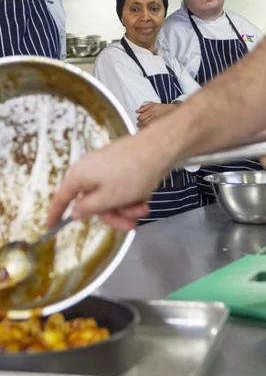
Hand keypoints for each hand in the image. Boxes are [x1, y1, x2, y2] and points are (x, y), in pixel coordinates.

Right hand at [46, 125, 172, 230]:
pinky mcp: (120, 164)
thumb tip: (74, 211)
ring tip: (143, 208)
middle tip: (130, 225)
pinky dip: (131, 195)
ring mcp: (105, 165)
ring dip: (126, 207)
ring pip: (110, 196)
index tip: (50, 227)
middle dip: (113, 215)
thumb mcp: (107, 198)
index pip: (62, 198)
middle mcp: (89, 169)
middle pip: (93, 201)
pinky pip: (120, 186)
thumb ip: (88, 208)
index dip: (56, 214)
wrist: (158, 148)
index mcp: (79, 176)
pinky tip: (146, 197)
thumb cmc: (130, 175)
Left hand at [136, 102, 175, 128]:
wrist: (175, 112)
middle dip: (140, 124)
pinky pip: (151, 130)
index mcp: (151, 110)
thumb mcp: (154, 104)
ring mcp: (156, 122)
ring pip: (146, 128)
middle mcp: (153, 116)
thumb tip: (137, 111)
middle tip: (141, 125)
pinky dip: (148, 131)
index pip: (140, 118)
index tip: (140, 120)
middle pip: (142, 123)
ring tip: (144, 128)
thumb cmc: (164, 108)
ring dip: (143, 128)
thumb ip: (145, 107)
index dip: (139, 120)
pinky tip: (149, 130)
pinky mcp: (160, 126)